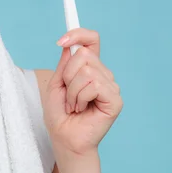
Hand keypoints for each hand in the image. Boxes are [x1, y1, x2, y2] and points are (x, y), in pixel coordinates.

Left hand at [40, 29, 122, 157]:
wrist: (64, 138)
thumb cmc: (59, 114)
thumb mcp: (56, 83)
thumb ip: (65, 64)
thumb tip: (70, 45)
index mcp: (90, 67)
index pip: (91, 40)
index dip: (78, 34)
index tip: (60, 41)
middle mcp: (103, 74)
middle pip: (84, 54)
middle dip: (67, 75)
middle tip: (67, 95)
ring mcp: (111, 86)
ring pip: (87, 71)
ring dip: (73, 91)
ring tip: (74, 105)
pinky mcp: (115, 99)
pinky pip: (94, 85)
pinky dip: (81, 98)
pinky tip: (82, 109)